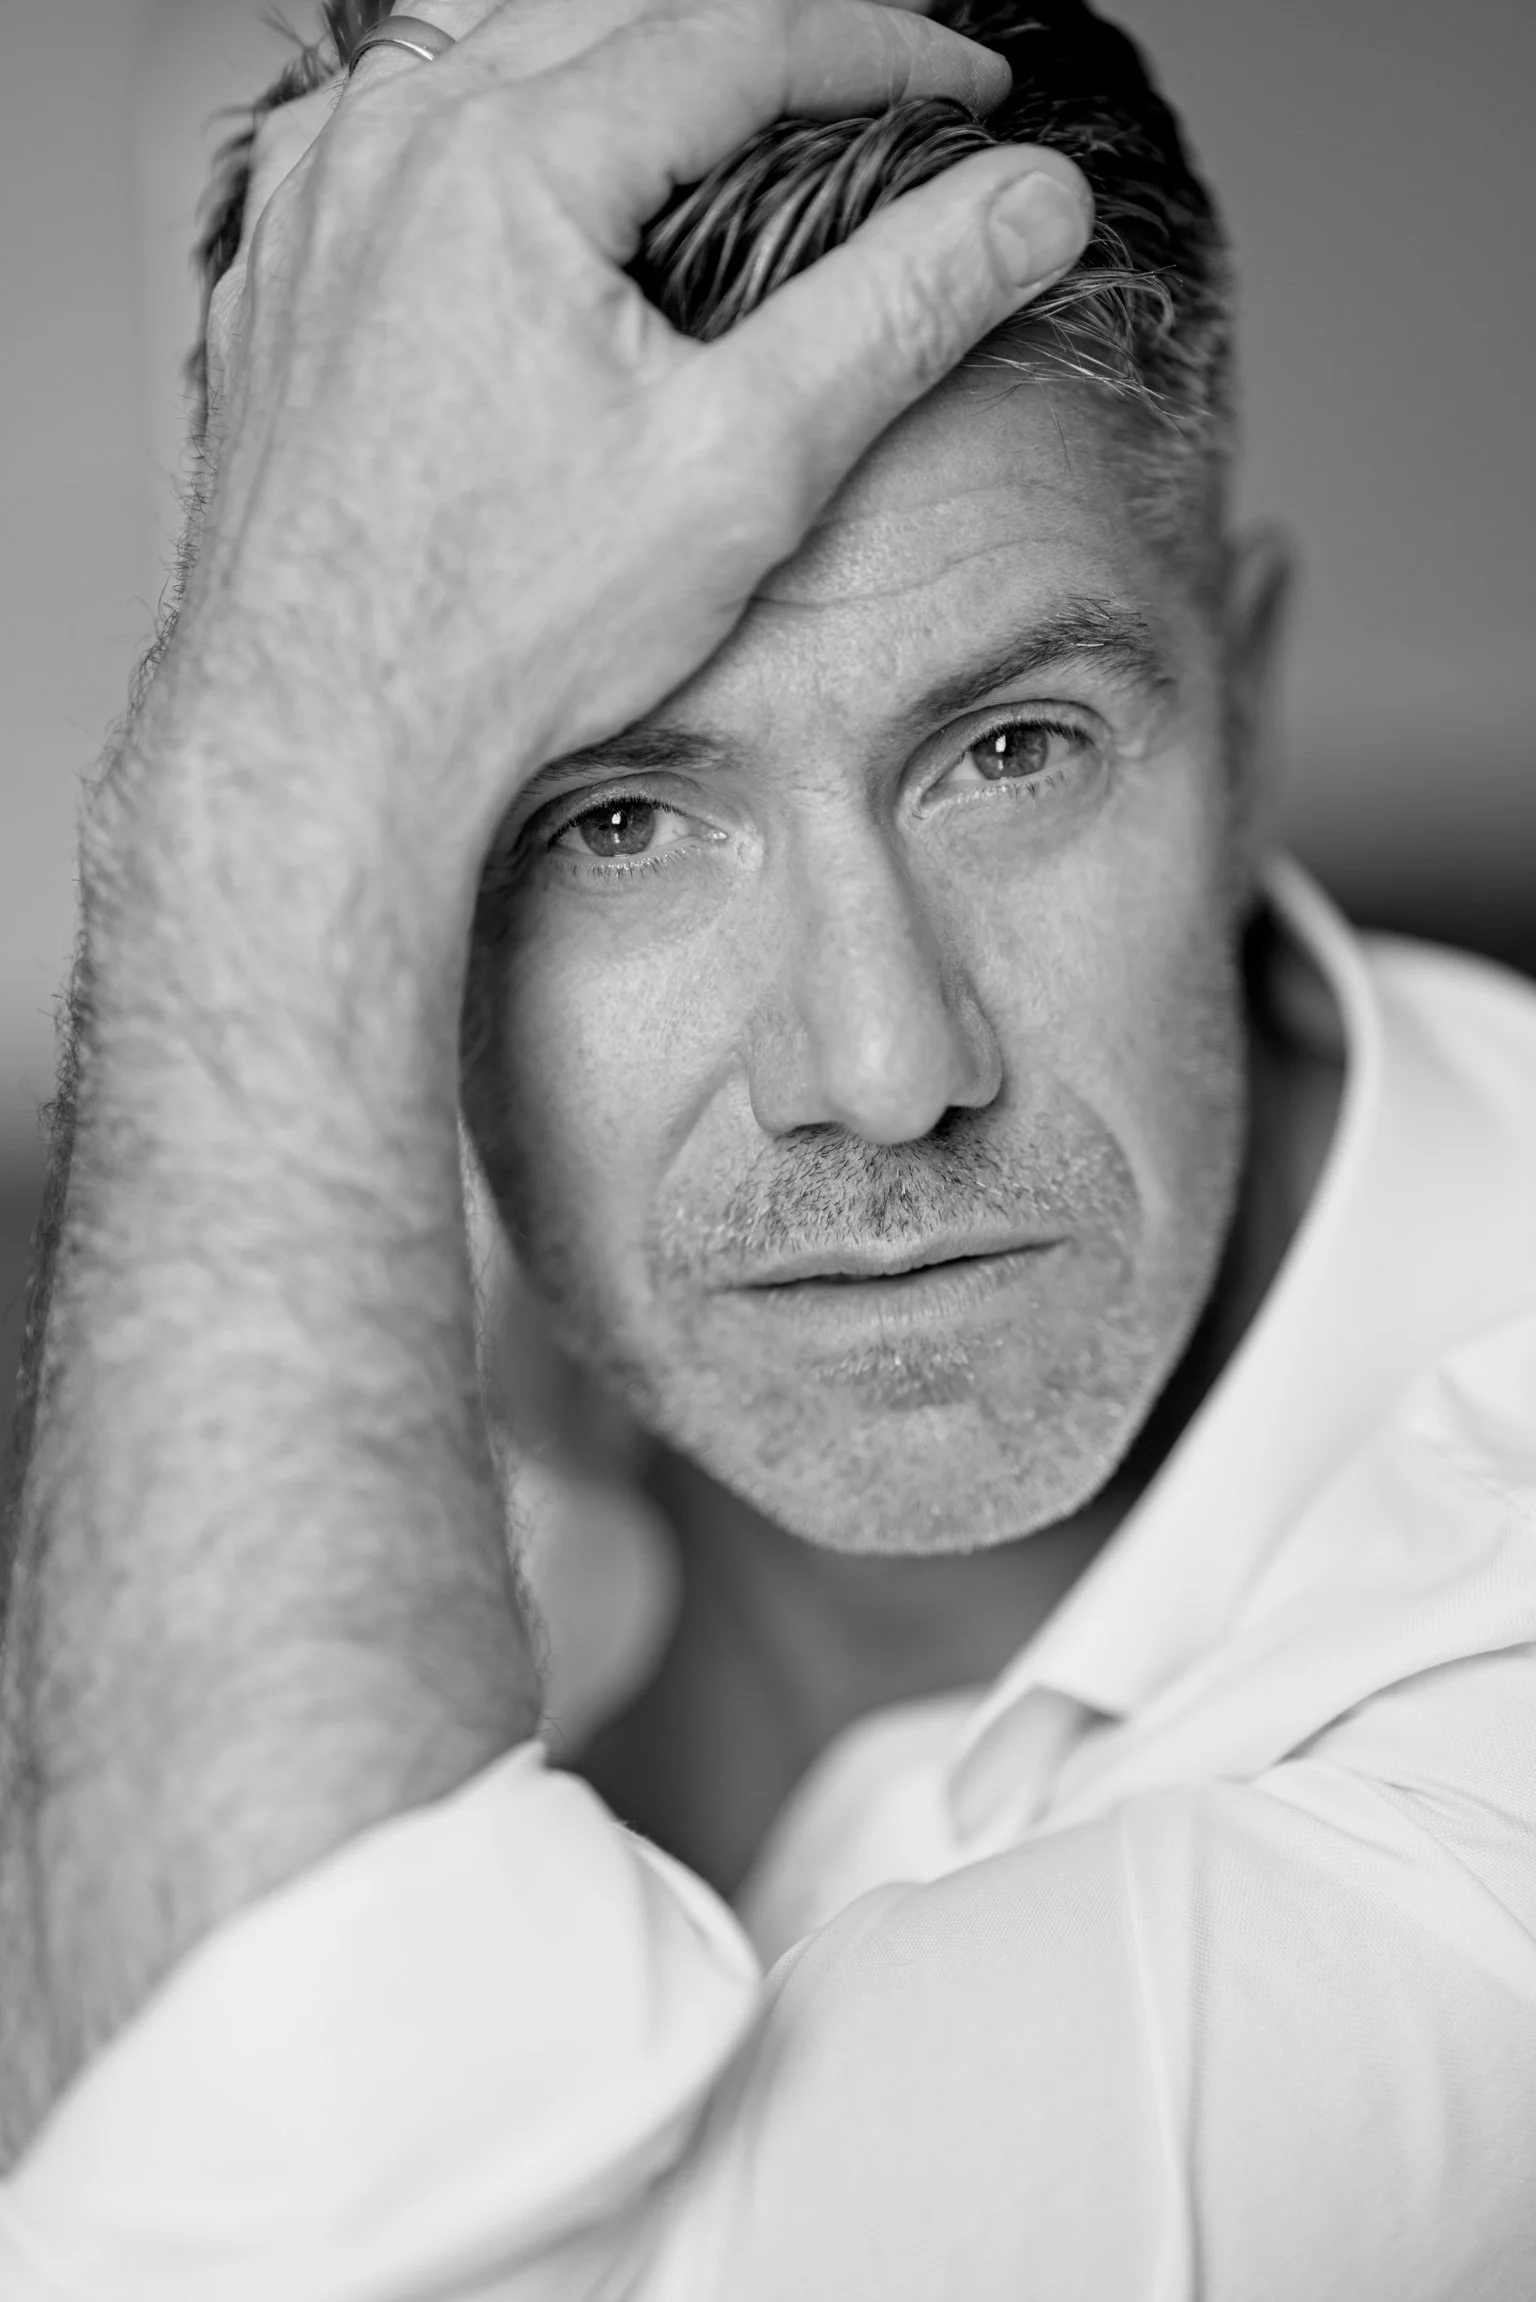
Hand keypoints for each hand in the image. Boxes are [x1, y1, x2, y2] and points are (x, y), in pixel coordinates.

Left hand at [181, 0, 1091, 895]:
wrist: (326, 736)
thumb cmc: (505, 627)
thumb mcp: (746, 462)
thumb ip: (900, 308)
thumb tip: (1033, 202)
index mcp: (508, 161)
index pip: (736, 35)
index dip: (877, 46)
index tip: (965, 82)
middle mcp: (389, 147)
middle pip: (607, 10)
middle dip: (753, 33)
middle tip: (863, 84)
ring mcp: (314, 205)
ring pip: (483, 41)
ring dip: (611, 48)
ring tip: (713, 99)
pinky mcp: (277, 272)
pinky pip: (385, 124)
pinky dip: (481, 110)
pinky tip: (528, 162)